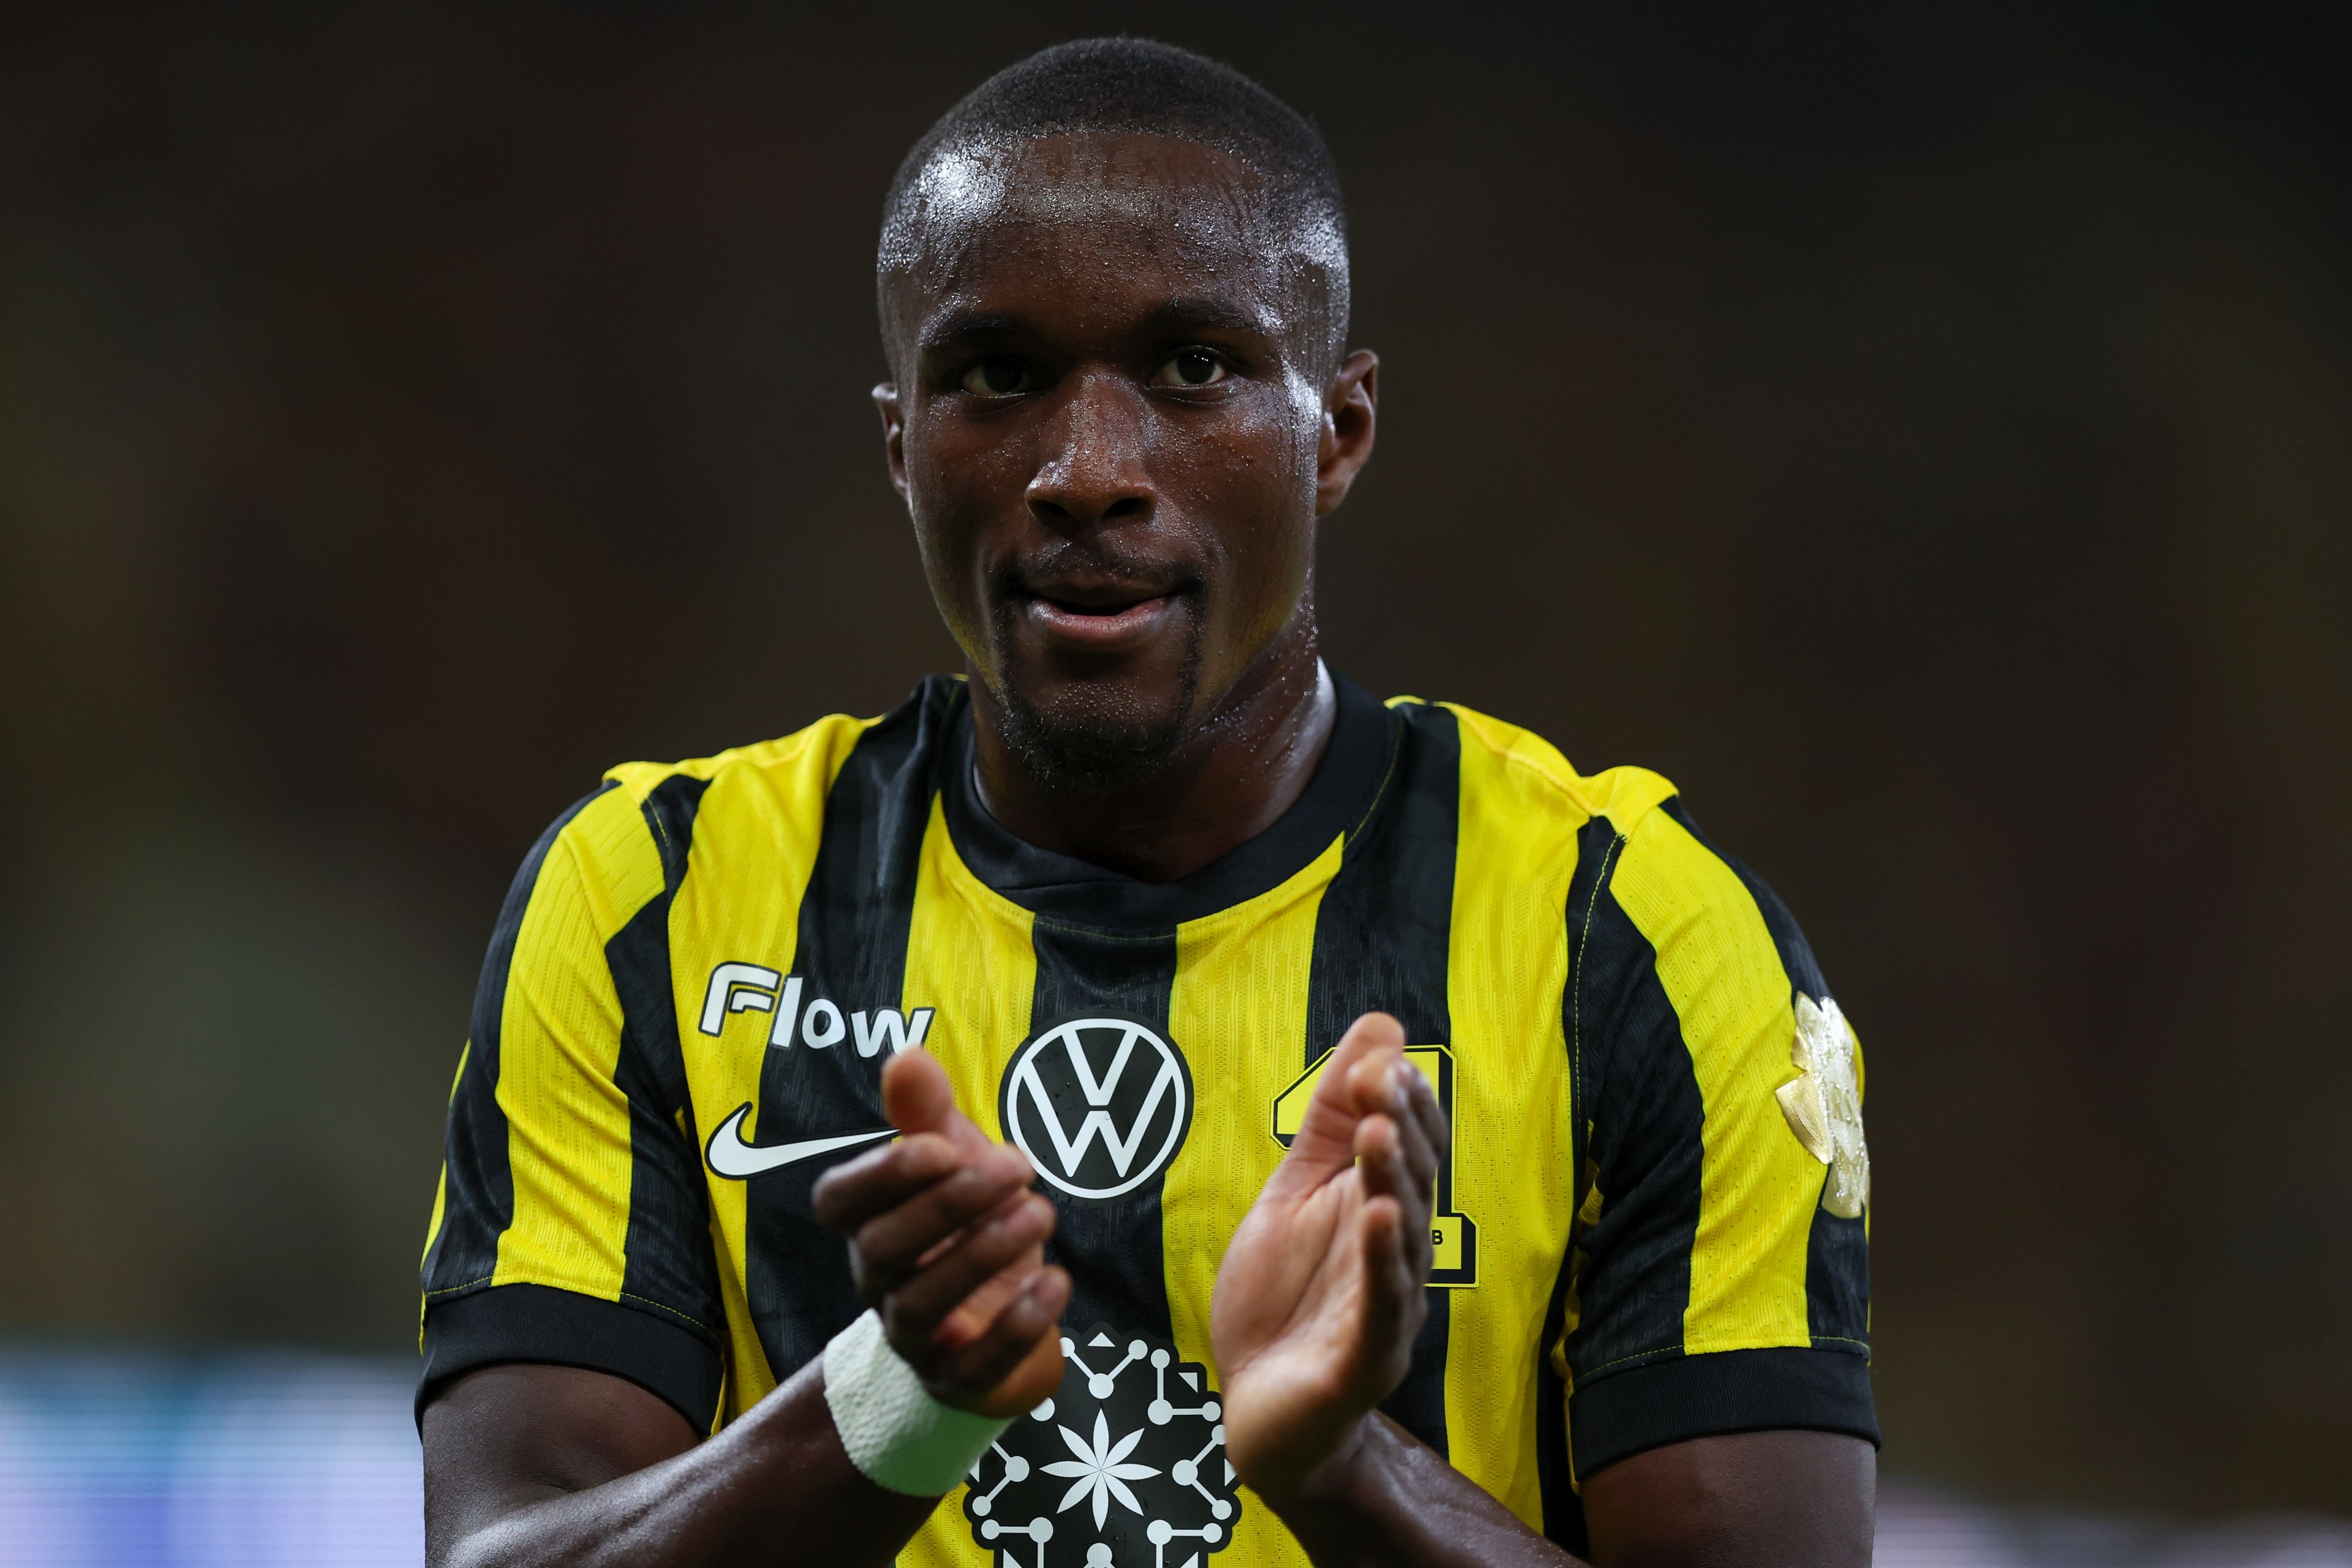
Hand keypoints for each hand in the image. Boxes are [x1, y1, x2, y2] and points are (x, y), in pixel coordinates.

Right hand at [812, 1049, 1069, 1417]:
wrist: (1003, 1328)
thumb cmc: (971, 1231)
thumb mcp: (957, 1166)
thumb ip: (928, 1115)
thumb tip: (906, 1054)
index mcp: (871, 1223)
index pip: (837, 1202)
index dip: (880, 1174)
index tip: (941, 1144)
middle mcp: (881, 1283)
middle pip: (883, 1248)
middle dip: (948, 1204)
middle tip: (1017, 1165)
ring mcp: (917, 1339)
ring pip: (923, 1305)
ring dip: (983, 1255)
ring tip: (1043, 1212)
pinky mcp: (961, 1380)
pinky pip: (976, 1364)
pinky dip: (1017, 1325)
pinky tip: (1057, 1280)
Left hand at [1210, 1012, 1446, 1501]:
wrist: (1258, 1411)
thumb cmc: (1283, 1299)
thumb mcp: (1294, 1192)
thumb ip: (1329, 1119)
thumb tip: (1379, 1027)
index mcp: (1380, 1212)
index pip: (1409, 1146)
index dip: (1402, 1101)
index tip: (1383, 1056)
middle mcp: (1396, 1255)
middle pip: (1412, 1181)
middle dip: (1400, 1126)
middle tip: (1384, 1076)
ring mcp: (1386, 1308)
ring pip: (1400, 1235)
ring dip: (1391, 1180)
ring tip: (1377, 1130)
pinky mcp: (1364, 1358)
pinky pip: (1382, 1304)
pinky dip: (1383, 1261)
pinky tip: (1377, 1217)